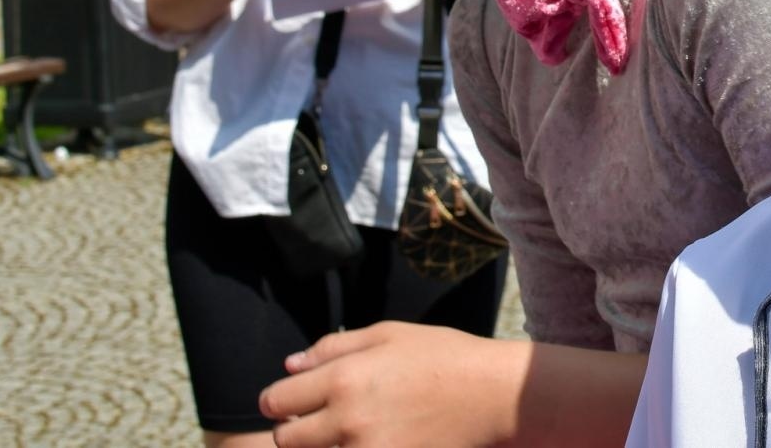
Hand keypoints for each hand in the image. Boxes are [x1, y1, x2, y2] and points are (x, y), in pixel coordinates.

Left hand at [260, 322, 524, 447]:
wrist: (494, 394)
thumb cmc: (444, 356)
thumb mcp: (390, 334)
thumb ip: (333, 347)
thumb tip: (289, 365)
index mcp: (345, 378)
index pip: (276, 401)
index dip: (279, 400)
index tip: (295, 400)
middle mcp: (348, 419)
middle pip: (285, 440)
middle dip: (294, 429)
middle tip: (321, 420)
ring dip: (323, 446)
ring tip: (352, 429)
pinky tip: (372, 439)